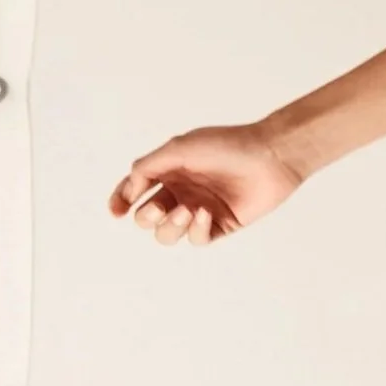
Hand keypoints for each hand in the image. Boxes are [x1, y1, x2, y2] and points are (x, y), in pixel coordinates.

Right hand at [110, 122, 303, 245]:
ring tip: (186, 211)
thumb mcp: (179, 148)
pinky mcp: (220, 226)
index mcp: (168, 171)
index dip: (121, 201)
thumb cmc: (225, 146)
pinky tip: (206, 214)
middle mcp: (181, 192)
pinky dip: (196, 230)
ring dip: (170, 226)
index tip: (117, 211)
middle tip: (161, 208)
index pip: (135, 190)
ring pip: (168, 234)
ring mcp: (199, 210)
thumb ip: (148, 166)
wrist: (268, 157)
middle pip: (147, 218)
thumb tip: (129, 186)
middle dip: (147, 217)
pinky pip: (197, 239)